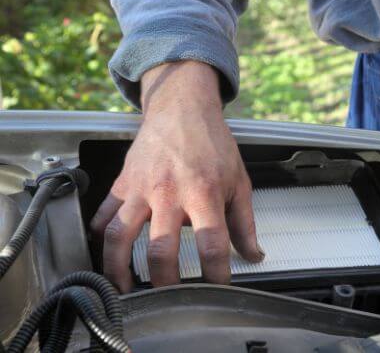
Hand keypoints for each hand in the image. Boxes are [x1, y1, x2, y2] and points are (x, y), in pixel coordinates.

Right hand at [90, 61, 263, 292]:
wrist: (182, 108)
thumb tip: (253, 254)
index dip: (216, 274)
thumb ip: (244, 222)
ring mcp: (141, 188)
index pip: (211, 244)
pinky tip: (106, 253)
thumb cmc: (213, 143)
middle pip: (161, 250)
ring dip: (119, 268)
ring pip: (120, 236)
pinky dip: (100, 237)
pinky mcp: (123, 182)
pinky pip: (103, 214)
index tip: (218, 288)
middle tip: (171, 297)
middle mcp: (169, 193)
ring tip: (127, 289)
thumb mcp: (238, 180)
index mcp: (204, 193)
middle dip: (165, 282)